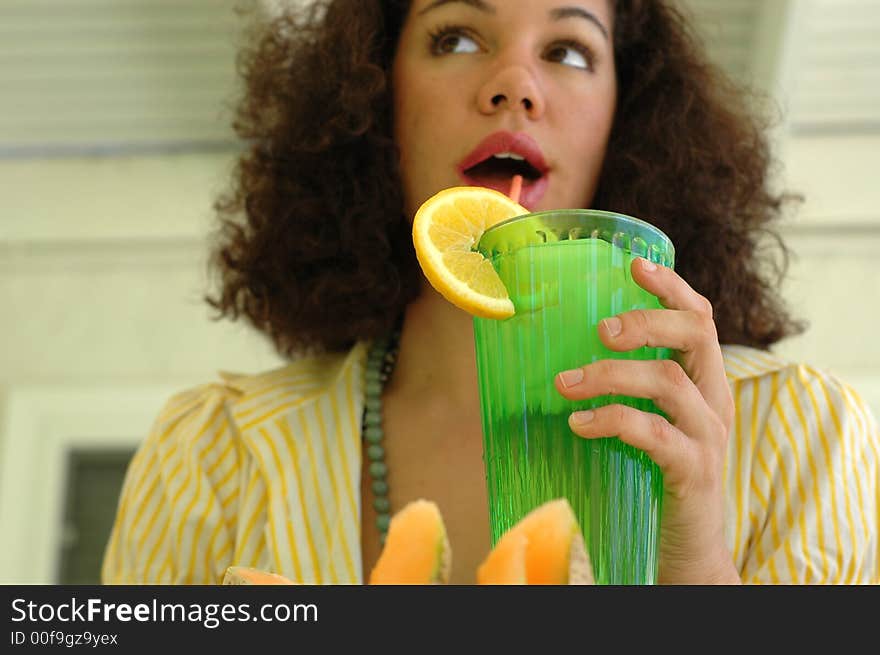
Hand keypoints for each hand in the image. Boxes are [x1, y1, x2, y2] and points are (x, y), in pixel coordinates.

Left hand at [554, 257, 740, 583]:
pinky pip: (655, 434)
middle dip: (647, 320)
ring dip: (610, 375)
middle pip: (696, 336)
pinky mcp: (694, 472)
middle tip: (600, 329)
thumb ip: (631, 390)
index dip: (672, 287)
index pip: (700, 319)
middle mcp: (715, 402)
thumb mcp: (650, 424)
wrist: (688, 549)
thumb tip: (568, 357)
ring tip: (566, 383)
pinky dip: (613, 421)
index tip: (634, 264)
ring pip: (669, 383)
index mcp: (704, 383)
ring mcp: (709, 438)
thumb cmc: (658, 477)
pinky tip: (579, 423)